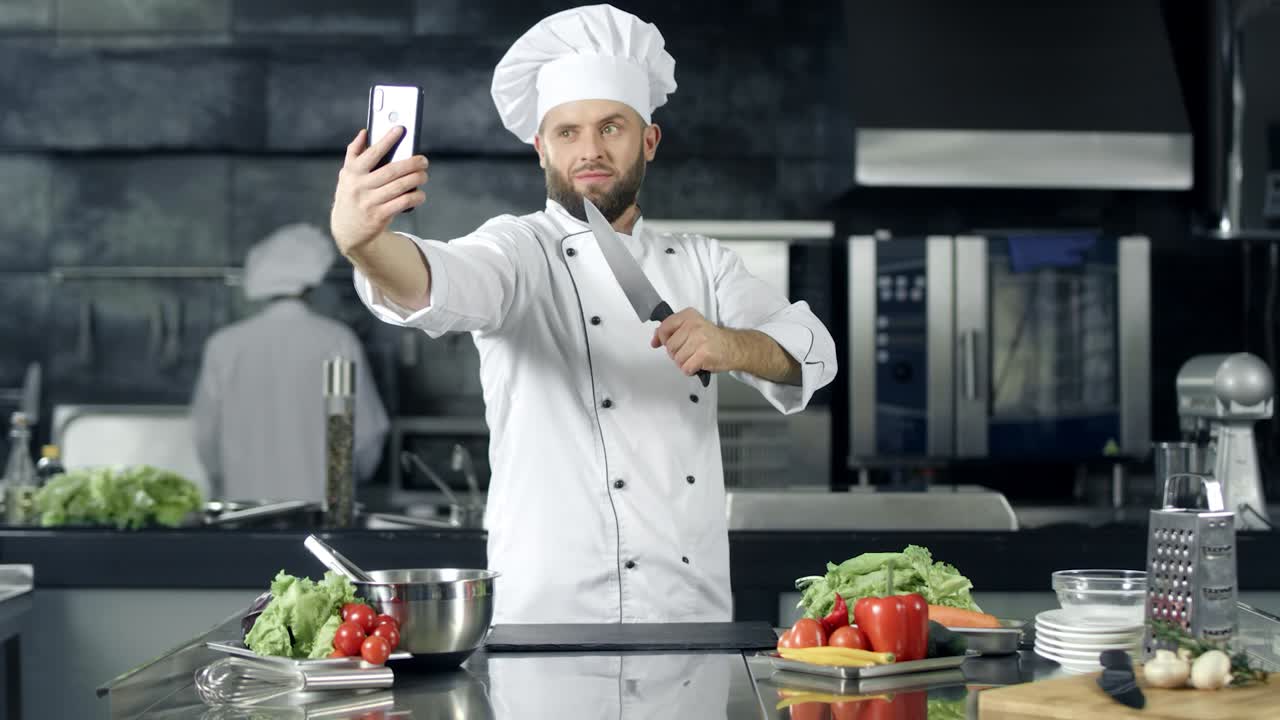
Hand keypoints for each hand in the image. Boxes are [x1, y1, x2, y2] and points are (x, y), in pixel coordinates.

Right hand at [330, 127, 428, 255]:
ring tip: (424, 175)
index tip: (400, 129)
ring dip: (416, 179)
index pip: (371, 153)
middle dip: (410, 164)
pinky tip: (420, 194)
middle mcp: (359, 186)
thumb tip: (364, 132)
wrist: (347, 230)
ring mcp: (369, 202)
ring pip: (399, 187)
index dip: (386, 140)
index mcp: (352, 172)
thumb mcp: (346, 175)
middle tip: (423, 160)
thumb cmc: (351, 196)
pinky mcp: (378, 216)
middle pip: (391, 171)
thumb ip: (354, 153)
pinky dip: (415, 197)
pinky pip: (402, 203)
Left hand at [650, 308, 738, 375]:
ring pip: (677, 359)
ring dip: (684, 363)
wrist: (734, 347)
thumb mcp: (691, 328)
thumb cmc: (712, 339)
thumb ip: (671, 331)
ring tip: (695, 357)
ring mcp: (699, 340)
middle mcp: (693, 325)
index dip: (661, 339)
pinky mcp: (704, 354)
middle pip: (670, 347)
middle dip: (676, 354)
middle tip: (689, 352)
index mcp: (689, 316)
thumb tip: (655, 340)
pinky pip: (686, 368)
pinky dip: (690, 370)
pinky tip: (698, 364)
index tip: (662, 343)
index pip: (665, 327)